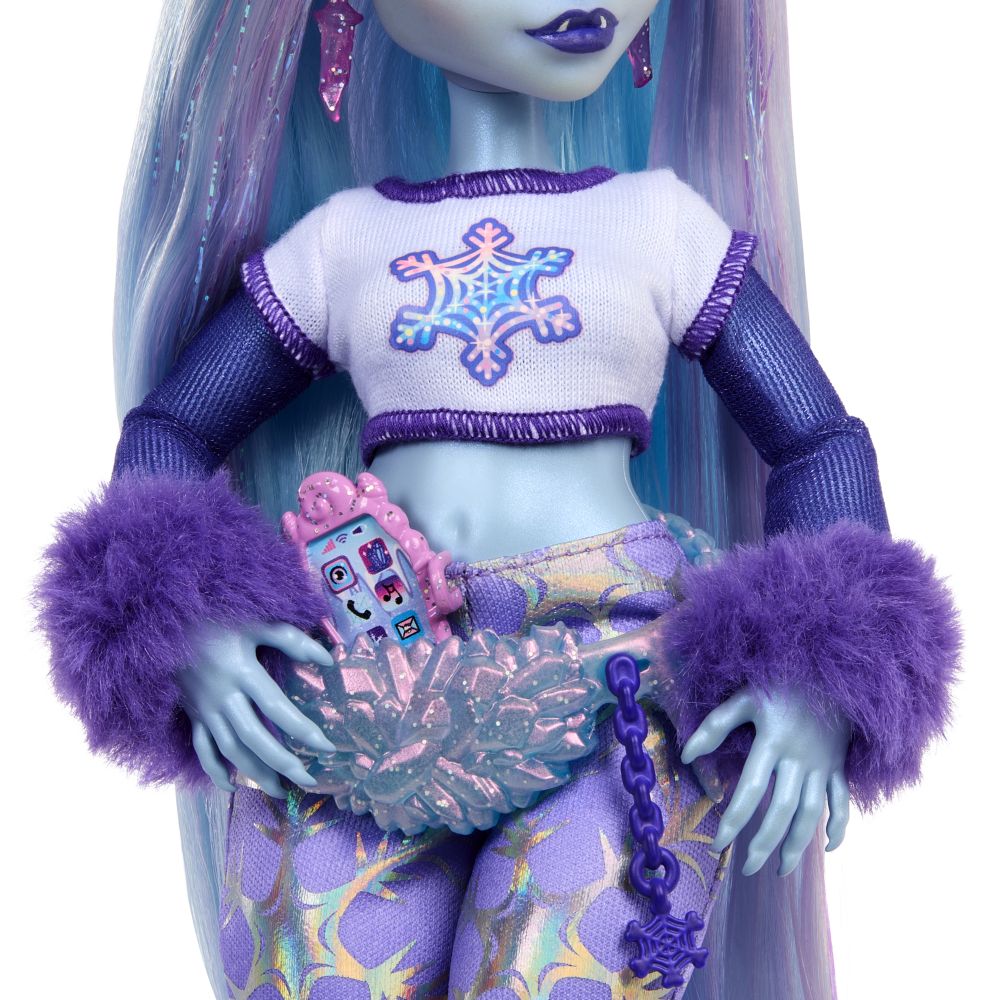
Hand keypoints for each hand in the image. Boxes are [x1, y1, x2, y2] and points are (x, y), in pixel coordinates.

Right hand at [177, 621, 336, 796]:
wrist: (164, 624)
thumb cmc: (217, 620)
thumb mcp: (255, 623)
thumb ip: (291, 640)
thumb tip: (328, 659)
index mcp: (242, 672)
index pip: (277, 708)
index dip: (303, 730)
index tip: (327, 748)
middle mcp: (223, 696)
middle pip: (254, 738)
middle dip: (283, 763)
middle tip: (309, 781)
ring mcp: (205, 710)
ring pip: (230, 750)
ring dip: (255, 773)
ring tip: (280, 791)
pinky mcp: (192, 716)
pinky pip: (202, 749)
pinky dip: (215, 770)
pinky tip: (232, 787)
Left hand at [681, 687, 850, 876]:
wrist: (832, 671)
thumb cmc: (780, 682)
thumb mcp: (745, 697)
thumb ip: (715, 725)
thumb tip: (685, 754)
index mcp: (772, 742)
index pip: (750, 790)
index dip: (734, 820)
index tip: (719, 844)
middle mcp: (798, 759)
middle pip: (782, 810)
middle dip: (764, 843)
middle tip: (748, 868)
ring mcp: (821, 765)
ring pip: (811, 813)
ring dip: (797, 844)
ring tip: (781, 870)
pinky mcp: (837, 766)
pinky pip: (842, 801)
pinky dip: (840, 826)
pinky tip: (828, 846)